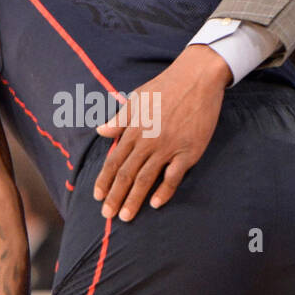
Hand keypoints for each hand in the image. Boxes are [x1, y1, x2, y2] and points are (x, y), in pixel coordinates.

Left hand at [93, 45, 230, 220]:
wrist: (197, 78)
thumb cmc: (166, 86)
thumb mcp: (137, 98)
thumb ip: (119, 118)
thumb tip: (101, 132)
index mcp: (134, 128)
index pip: (114, 160)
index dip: (104, 180)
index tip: (97, 197)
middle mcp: (148, 140)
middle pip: (127, 174)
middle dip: (115, 196)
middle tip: (107, 215)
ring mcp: (168, 147)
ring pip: (146, 178)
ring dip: (134, 199)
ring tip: (125, 216)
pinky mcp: (188, 151)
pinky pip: (173, 176)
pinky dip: (163, 191)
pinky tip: (155, 204)